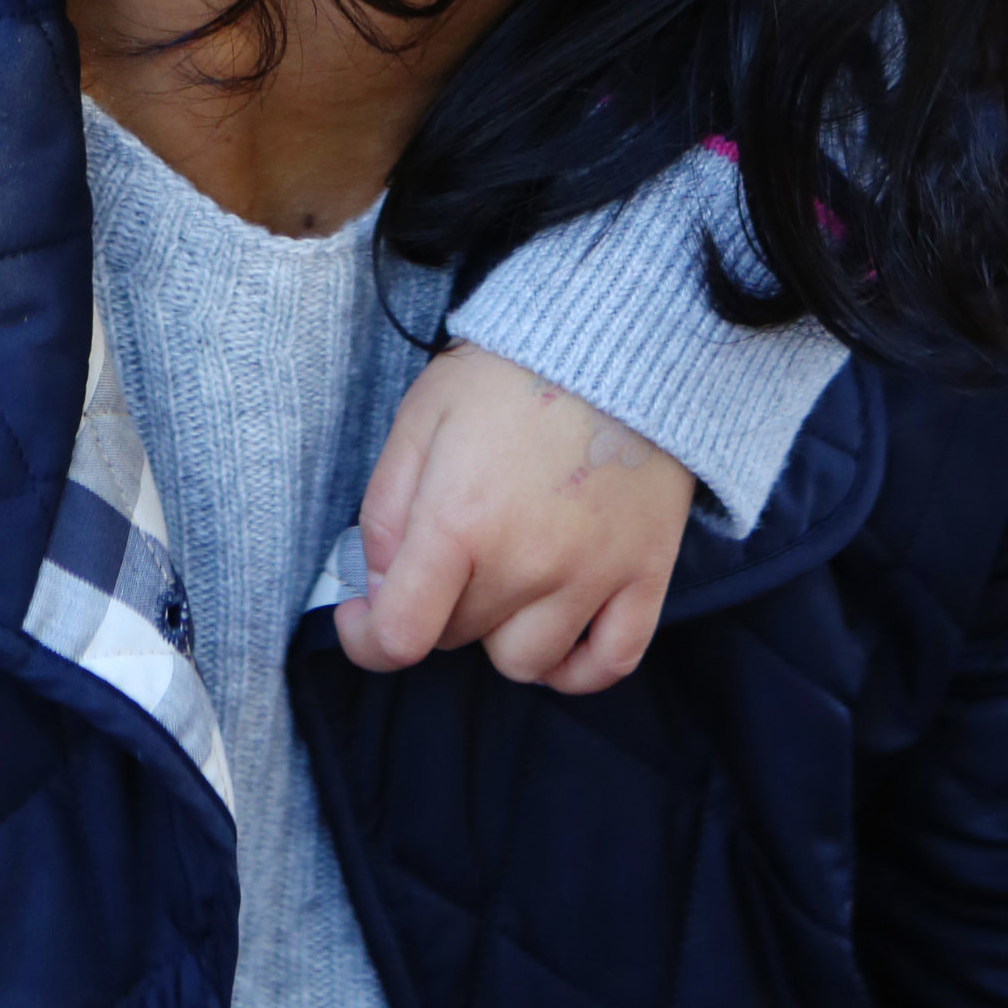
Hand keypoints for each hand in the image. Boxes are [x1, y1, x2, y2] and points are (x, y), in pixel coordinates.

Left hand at [337, 344, 693, 693]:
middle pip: (458, 638)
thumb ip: (386, 507)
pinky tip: (555, 635)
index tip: (362, 617)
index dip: (367, 639)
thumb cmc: (508, 372)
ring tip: (500, 580)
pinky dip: (576, 669)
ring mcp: (591, 577)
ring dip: (498, 633)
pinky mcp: (645, 576)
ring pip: (523, 662)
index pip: (401, 634)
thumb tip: (377, 585)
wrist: (616, 339)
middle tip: (444, 554)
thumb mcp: (422, 416)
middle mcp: (526, 564)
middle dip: (435, 605)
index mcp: (460, 522)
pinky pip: (609, 665)